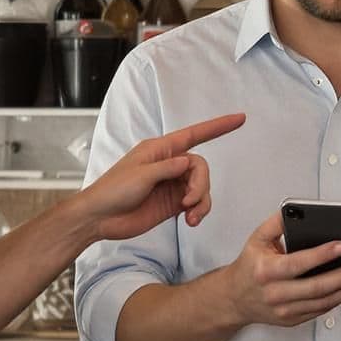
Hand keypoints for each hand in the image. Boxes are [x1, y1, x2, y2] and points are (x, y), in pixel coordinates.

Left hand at [79, 112, 243, 241]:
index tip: (240, 119)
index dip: (218, 127)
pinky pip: (196, 204)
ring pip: (201, 187)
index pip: (195, 134)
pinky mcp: (172, 204)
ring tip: (189, 215)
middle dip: (201, 184)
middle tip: (189, 201)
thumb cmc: (113, 191)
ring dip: (201, 201)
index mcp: (160, 150)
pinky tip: (189, 221)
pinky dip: (198, 211)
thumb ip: (168, 168)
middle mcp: (168, 165)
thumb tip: (188, 163)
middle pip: (200, 168)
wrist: (101, 218)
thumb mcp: (140, 175)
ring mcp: (171, 185)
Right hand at [222, 209, 340, 328]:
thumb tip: (300, 210)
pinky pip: (322, 309)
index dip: (321, 255)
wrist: (234, 298)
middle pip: (318, 287)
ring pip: (325, 302)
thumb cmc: (249, 267)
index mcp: (266, 271)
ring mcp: (285, 310)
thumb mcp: (257, 239)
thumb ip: (278, 223)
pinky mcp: (293, 320)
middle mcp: (276, 293)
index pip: (297, 264)